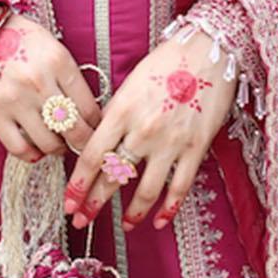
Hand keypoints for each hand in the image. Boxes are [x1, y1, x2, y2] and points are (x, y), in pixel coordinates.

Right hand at [0, 7, 101, 162]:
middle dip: (83, 142)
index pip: (89, 106)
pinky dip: (32, 154)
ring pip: (49, 143)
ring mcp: (16, 100)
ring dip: (58, 149)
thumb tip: (85, 108)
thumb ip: (67, 75)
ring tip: (58, 144)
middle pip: (74, 129)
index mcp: (59, 61)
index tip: (94, 128)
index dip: (96, 124)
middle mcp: (39, 82)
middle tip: (82, 144)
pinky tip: (35, 149)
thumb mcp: (50, 45)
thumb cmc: (15, 36)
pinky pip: (19, 147)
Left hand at [64, 28, 236, 232]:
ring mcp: (170, 142)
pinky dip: (169, 207)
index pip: (91, 157)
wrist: (208, 52)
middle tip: (82, 220)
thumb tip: (99, 144)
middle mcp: (142, 131)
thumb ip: (114, 116)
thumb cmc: (166, 62)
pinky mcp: (196, 148)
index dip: (77, 185)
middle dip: (93, 203)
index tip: (69, 202)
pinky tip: (160, 220)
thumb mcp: (130, 85)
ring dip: (132, 213)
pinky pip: (180, 186)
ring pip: (146, 189)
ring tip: (123, 226)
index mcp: (121, 111)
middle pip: (112, 177)